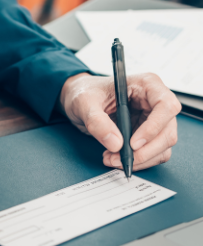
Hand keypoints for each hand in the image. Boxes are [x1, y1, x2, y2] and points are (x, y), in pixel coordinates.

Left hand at [59, 72, 181, 170]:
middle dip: (145, 151)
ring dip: (140, 158)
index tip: (132, 144)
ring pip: (162, 145)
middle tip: (119, 159)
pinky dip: (138, 161)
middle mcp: (154, 102)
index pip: (166, 106)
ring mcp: (153, 119)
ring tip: (113, 159)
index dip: (153, 127)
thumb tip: (115, 143)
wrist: (79, 100)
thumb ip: (98, 122)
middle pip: (167, 131)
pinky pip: (153, 153)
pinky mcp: (147, 134)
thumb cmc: (85, 92)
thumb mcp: (85, 103)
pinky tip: (116, 158)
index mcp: (146, 85)